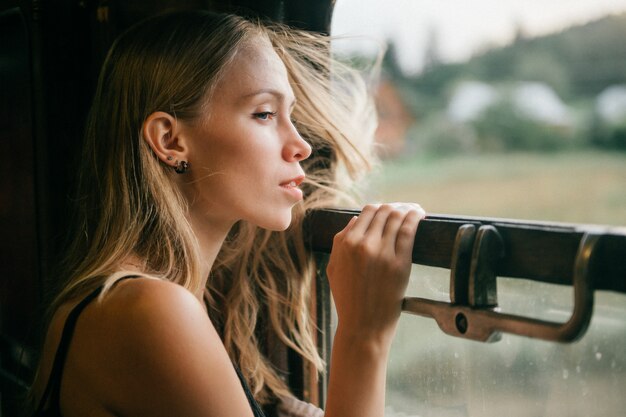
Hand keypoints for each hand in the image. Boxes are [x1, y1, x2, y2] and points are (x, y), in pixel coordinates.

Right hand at [326, 203, 424, 343]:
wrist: (363, 326)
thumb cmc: (348, 299)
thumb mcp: (333, 268)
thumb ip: (340, 241)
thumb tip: (355, 220)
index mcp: (346, 244)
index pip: (366, 212)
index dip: (379, 208)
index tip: (388, 211)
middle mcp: (364, 244)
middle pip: (384, 211)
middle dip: (394, 207)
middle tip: (404, 210)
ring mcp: (383, 252)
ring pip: (397, 217)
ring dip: (407, 209)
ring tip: (415, 210)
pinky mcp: (401, 263)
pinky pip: (409, 231)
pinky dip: (415, 218)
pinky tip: (420, 215)